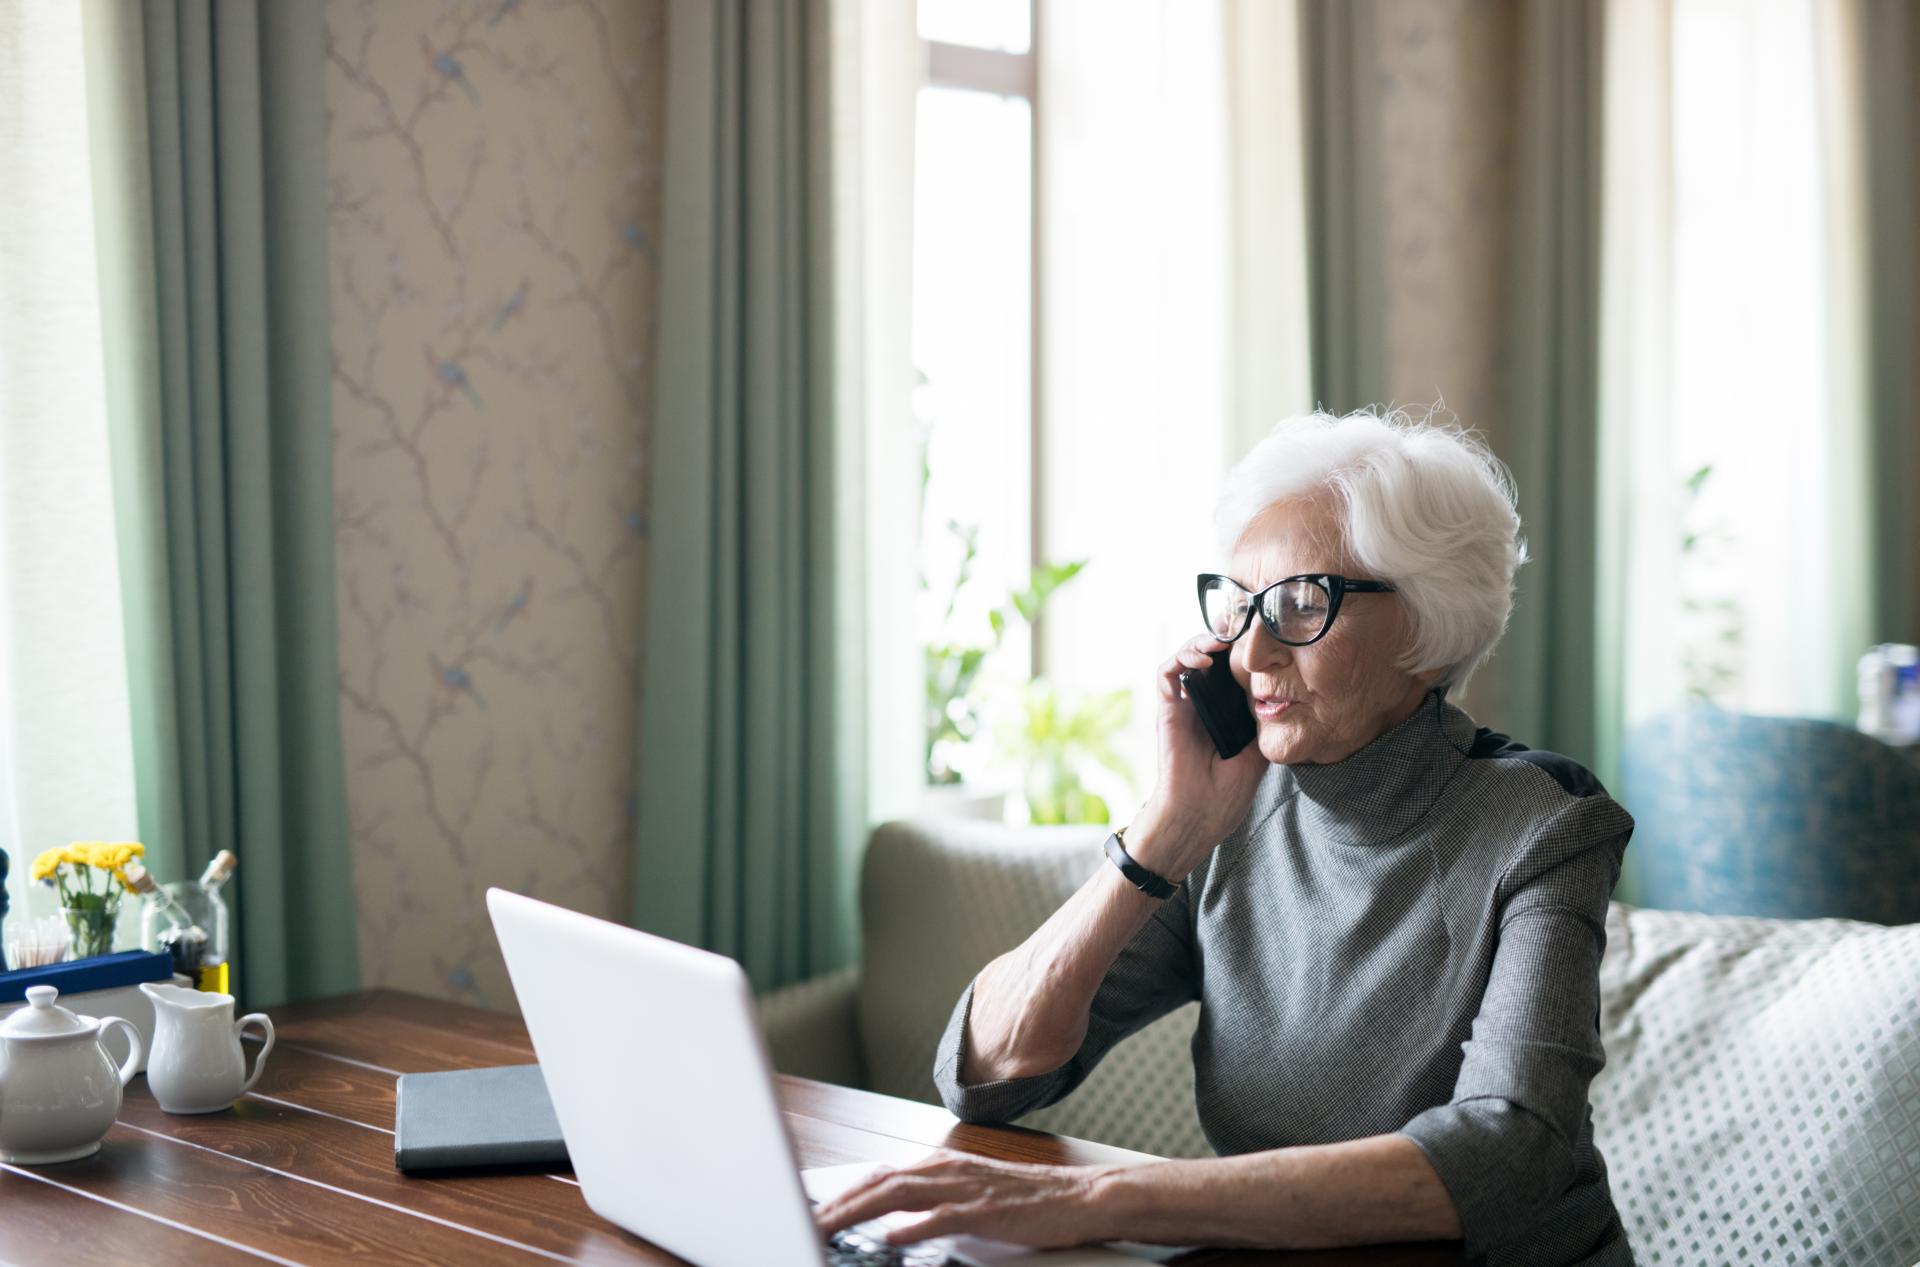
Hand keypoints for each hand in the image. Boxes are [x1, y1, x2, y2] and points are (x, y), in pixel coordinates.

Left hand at [813, 1151, 1114, 1249]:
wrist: (1078, 1196)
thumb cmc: (1025, 1200)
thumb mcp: (970, 1192)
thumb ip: (931, 1198)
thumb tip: (892, 1218)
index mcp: (939, 1166)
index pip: (877, 1177)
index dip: (841, 1194)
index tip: (811, 1212)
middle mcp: (946, 1170)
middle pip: (878, 1183)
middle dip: (837, 1204)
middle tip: (806, 1223)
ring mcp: (965, 1188)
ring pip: (899, 1195)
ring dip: (859, 1212)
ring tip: (829, 1228)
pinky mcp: (985, 1210)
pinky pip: (942, 1217)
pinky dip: (914, 1227)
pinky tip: (892, 1238)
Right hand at [1134, 636, 1268, 874]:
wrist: (1200, 815)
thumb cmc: (1226, 792)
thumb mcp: (1258, 752)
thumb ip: (1264, 723)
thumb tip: (1282, 694)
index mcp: (1224, 711)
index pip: (1230, 668)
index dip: (1242, 649)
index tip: (1263, 636)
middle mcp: (1202, 703)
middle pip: (1207, 655)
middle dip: (1222, 636)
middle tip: (1241, 629)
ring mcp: (1184, 705)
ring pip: (1185, 656)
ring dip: (1200, 641)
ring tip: (1221, 641)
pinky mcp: (1168, 710)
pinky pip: (1166, 673)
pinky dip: (1180, 658)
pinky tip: (1204, 660)